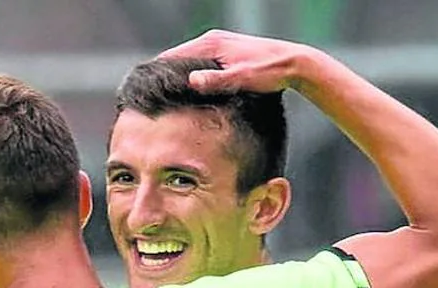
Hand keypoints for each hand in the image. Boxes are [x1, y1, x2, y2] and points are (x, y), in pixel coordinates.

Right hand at [160, 29, 314, 93]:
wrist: (295, 63)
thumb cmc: (270, 71)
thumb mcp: (241, 78)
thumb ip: (215, 80)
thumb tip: (190, 81)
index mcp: (211, 44)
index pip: (171, 57)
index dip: (156, 73)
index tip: (143, 91)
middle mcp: (212, 40)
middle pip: (176, 59)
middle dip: (163, 76)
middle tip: (148, 98)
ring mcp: (219, 45)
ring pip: (188, 62)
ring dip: (177, 78)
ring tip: (163, 98)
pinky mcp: (226, 53)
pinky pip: (199, 64)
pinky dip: (191, 76)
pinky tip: (188, 92)